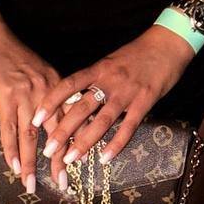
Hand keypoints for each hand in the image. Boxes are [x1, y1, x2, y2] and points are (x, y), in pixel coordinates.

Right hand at [0, 13, 62, 195]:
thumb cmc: (9, 52)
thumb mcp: (34, 69)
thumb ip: (44, 91)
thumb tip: (47, 117)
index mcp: (56, 83)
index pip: (71, 117)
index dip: (75, 141)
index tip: (79, 162)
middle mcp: (45, 89)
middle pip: (56, 130)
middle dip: (59, 160)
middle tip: (64, 183)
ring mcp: (25, 93)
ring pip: (31, 136)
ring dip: (31, 164)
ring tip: (32, 185)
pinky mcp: (5, 95)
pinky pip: (9, 129)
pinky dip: (11, 151)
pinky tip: (13, 167)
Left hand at [30, 24, 195, 186]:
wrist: (168, 44)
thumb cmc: (137, 54)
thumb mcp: (111, 62)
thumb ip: (95, 80)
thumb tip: (76, 100)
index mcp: (98, 69)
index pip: (68, 85)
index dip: (51, 102)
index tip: (35, 118)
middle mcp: (109, 81)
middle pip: (81, 108)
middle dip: (63, 130)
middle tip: (48, 150)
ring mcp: (127, 92)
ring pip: (101, 121)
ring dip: (84, 142)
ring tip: (70, 159)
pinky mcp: (145, 102)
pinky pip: (128, 126)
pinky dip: (116, 144)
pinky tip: (105, 158)